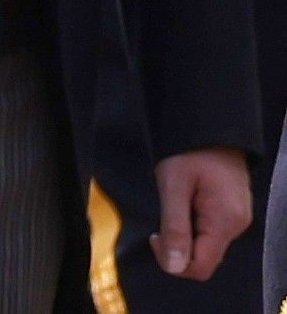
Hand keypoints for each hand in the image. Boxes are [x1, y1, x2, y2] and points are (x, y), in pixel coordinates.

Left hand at [150, 147, 251, 279]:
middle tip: (162, 216)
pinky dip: (193, 225)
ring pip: (207, 245)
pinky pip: (211, 231)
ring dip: (185, 234)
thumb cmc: (188, 150)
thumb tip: (174, 266)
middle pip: (205, 258)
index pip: (201, 267)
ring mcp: (237, 219)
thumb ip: (174, 226)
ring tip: (174, 204)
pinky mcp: (232, 210)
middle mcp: (237, 226)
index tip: (155, 235)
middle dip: (179, 246)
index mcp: (224, 222)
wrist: (210, 125)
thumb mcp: (173, 184)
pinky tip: (184, 203)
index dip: (174, 261)